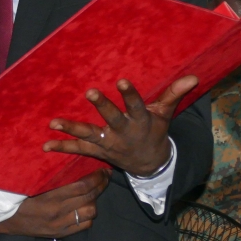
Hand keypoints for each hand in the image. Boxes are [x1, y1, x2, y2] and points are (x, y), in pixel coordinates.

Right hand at [0, 169, 109, 237]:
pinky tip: (85, 207)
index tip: (100, 168)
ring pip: (90, 212)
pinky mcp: (62, 233)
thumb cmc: (17, 196)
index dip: (94, 177)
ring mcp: (61, 224)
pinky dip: (88, 215)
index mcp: (49, 196)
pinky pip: (84, 225)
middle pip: (88, 197)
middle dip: (100, 185)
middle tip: (105, 175)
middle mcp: (58, 211)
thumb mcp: (31, 183)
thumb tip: (68, 162)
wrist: (7, 220)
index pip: (80, 186)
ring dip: (94, 200)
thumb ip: (49, 176)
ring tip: (95, 191)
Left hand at [43, 76, 197, 176]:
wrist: (150, 164)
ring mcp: (109, 143)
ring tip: (54, 123)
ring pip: (90, 135)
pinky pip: (79, 149)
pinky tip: (46, 144)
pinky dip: (63, 146)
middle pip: (113, 119)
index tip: (122, 80)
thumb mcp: (165, 114)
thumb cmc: (154, 131)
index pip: (136, 106)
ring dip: (72, 129)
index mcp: (140, 120)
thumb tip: (193, 76)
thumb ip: (173, 94)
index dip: (130, 94)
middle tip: (90, 92)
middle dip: (102, 107)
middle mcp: (124, 132)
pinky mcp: (98, 150)